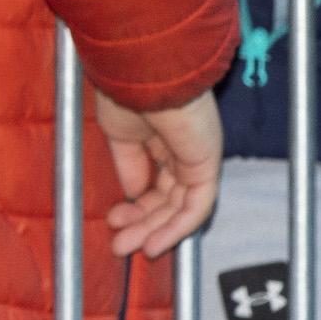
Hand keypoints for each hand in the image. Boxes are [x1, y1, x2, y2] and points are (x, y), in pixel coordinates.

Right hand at [90, 86, 221, 258]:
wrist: (141, 72)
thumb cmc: (126, 89)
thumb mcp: (119, 133)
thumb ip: (130, 165)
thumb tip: (134, 195)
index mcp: (161, 136)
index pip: (155, 180)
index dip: (135, 206)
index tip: (113, 220)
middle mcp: (182, 147)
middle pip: (167, 197)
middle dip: (142, 223)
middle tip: (119, 243)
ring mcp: (197, 156)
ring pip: (181, 206)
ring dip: (155, 231)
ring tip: (130, 247)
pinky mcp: (207, 163)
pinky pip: (197, 205)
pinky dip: (178, 229)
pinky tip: (155, 244)